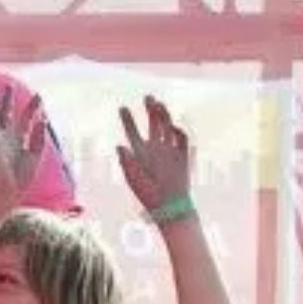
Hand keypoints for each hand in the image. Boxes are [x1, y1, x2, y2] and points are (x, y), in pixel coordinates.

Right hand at [0, 86, 50, 202]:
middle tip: (8, 86)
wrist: (8, 190)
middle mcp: (7, 138)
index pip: (26, 120)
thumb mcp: (35, 155)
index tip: (39, 96)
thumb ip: (39, 137)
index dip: (32, 108)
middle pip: (7, 115)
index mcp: (20, 140)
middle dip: (8, 101)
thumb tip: (42, 119)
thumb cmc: (21, 177)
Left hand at [118, 95, 192, 210]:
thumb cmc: (147, 194)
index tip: (122, 108)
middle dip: (150, 111)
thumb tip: (119, 145)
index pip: (132, 132)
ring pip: (167, 129)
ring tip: (159, 104)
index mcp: (139, 153)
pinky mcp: (182, 156)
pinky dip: (179, 132)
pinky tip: (173, 126)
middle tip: (148, 97)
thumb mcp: (132, 178)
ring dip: (164, 116)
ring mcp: (169, 151)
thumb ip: (126, 162)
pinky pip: (182, 141)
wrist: (168, 206)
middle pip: (153, 125)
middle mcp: (155, 149)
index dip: (128, 120)